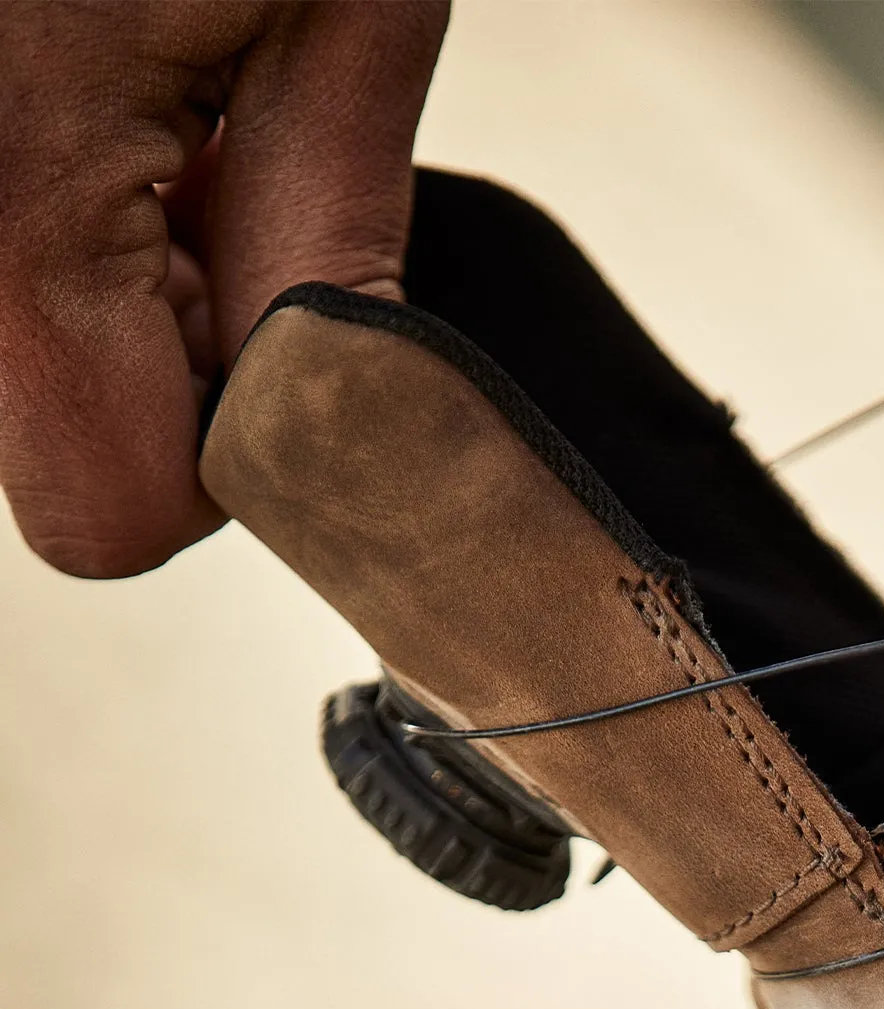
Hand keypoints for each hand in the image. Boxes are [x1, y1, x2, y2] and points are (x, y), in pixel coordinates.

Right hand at [0, 1, 447, 577]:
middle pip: (59, 459)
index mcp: (6, 200)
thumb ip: (332, 221)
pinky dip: (69, 233)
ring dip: (118, 300)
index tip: (290, 313)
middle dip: (177, 371)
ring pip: (19, 372)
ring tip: (153, 115)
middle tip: (221, 186)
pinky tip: (94, 100)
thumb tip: (330, 385)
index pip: (117, 514)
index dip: (236, 448)